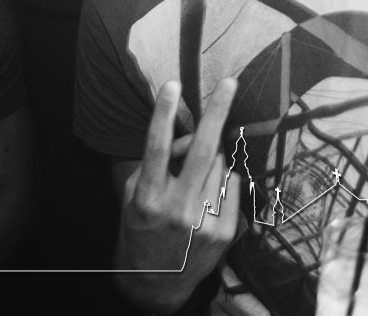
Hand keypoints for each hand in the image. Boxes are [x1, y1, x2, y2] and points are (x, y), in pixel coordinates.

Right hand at [115, 79, 239, 307]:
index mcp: (148, 197)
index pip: (156, 147)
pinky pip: (233, 186)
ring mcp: (206, 222)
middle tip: (229, 84)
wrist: (155, 283)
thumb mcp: (134, 194)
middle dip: (217, 113)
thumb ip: (157, 164)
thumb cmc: (140, 228)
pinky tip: (209, 197)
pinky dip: (223, 181)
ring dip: (212, 159)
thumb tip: (186, 136)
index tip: (171, 85)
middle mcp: (178, 209)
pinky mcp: (226, 232)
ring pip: (220, 165)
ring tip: (196, 178)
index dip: (163, 113)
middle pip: (201, 151)